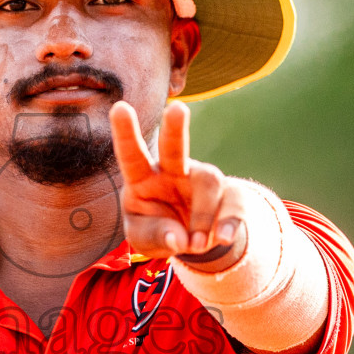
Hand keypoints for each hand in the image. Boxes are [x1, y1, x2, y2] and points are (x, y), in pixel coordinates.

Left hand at [109, 101, 245, 264]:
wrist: (193, 242)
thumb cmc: (158, 231)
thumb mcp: (143, 240)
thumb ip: (154, 236)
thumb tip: (178, 238)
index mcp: (143, 179)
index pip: (131, 155)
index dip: (125, 133)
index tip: (120, 107)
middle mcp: (173, 171)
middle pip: (174, 146)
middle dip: (175, 127)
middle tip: (177, 108)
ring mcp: (202, 180)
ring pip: (209, 183)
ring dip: (202, 218)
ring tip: (194, 246)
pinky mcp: (229, 193)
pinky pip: (234, 202)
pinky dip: (228, 223)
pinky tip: (222, 238)